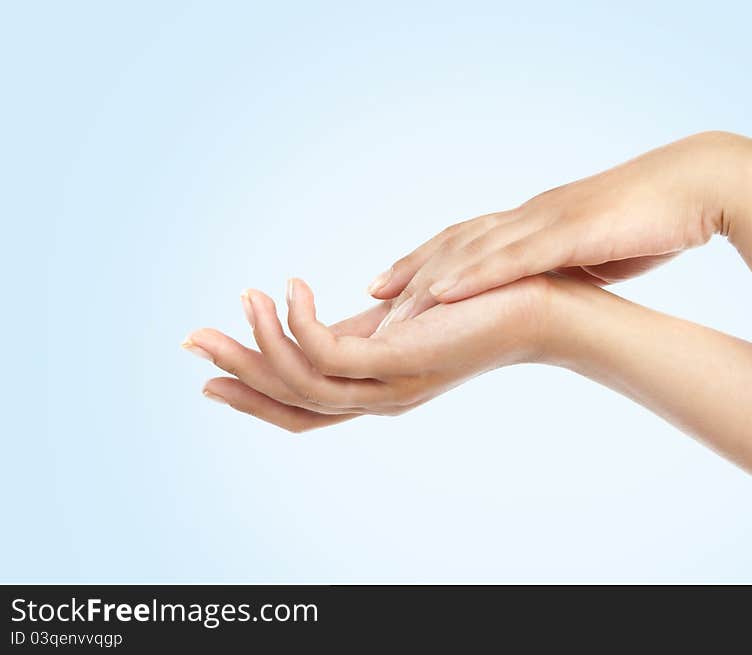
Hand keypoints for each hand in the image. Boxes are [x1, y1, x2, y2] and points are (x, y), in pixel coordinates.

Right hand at [182, 275, 555, 432]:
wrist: (543, 304)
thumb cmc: (478, 303)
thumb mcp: (404, 316)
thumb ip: (364, 324)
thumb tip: (327, 308)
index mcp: (375, 386)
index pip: (301, 402)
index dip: (252, 388)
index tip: (208, 364)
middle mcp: (379, 397)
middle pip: (290, 403)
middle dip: (237, 372)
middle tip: (192, 339)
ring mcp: (391, 384)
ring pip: (303, 384)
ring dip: (260, 344)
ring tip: (242, 299)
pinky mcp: (404, 360)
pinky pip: (333, 354)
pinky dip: (301, 324)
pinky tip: (291, 288)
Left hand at [367, 131, 750, 328]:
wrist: (700, 184)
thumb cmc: (653, 219)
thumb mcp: (598, 249)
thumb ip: (566, 264)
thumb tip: (554, 286)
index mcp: (537, 221)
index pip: (469, 241)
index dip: (428, 262)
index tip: (394, 286)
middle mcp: (530, 217)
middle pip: (456, 242)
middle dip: (411, 268)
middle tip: (371, 294)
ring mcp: (546, 222)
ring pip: (472, 251)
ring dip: (426, 277)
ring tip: (388, 304)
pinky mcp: (568, 234)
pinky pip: (511, 258)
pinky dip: (473, 276)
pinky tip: (442, 294)